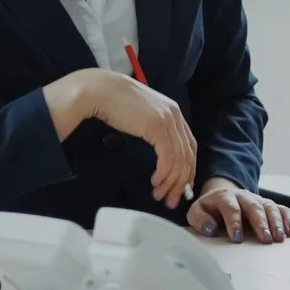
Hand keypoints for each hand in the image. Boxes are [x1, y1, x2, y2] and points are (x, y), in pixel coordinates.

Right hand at [44, 69, 199, 205]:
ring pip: (179, 159)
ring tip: (159, 195)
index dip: (188, 168)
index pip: (189, 145)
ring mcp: (168, 120)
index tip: (181, 186)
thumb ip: (154, 127)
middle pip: (187, 155)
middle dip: (181, 181)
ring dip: (170, 182)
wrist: (100, 90)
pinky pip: (168, 157)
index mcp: (174, 112)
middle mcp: (175, 115)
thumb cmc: (115, 103)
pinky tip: (155, 182)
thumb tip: (159, 149)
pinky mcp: (157, 127)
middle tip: (172, 199)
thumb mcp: (142, 115)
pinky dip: (164, 173)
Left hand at [188, 177, 289, 243]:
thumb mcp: (197, 213)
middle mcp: (243, 196)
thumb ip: (199, 220)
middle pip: (254, 206)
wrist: (222, 196)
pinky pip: (281, 208)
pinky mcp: (268, 205)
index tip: (237, 238)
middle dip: (260, 223)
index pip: (230, 207)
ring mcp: (258, 199)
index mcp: (224, 197)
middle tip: (265, 239)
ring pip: (270, 207)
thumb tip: (210, 229)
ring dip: (276, 222)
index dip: (234, 222)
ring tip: (279, 238)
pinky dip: (288, 219)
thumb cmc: (210, 210)